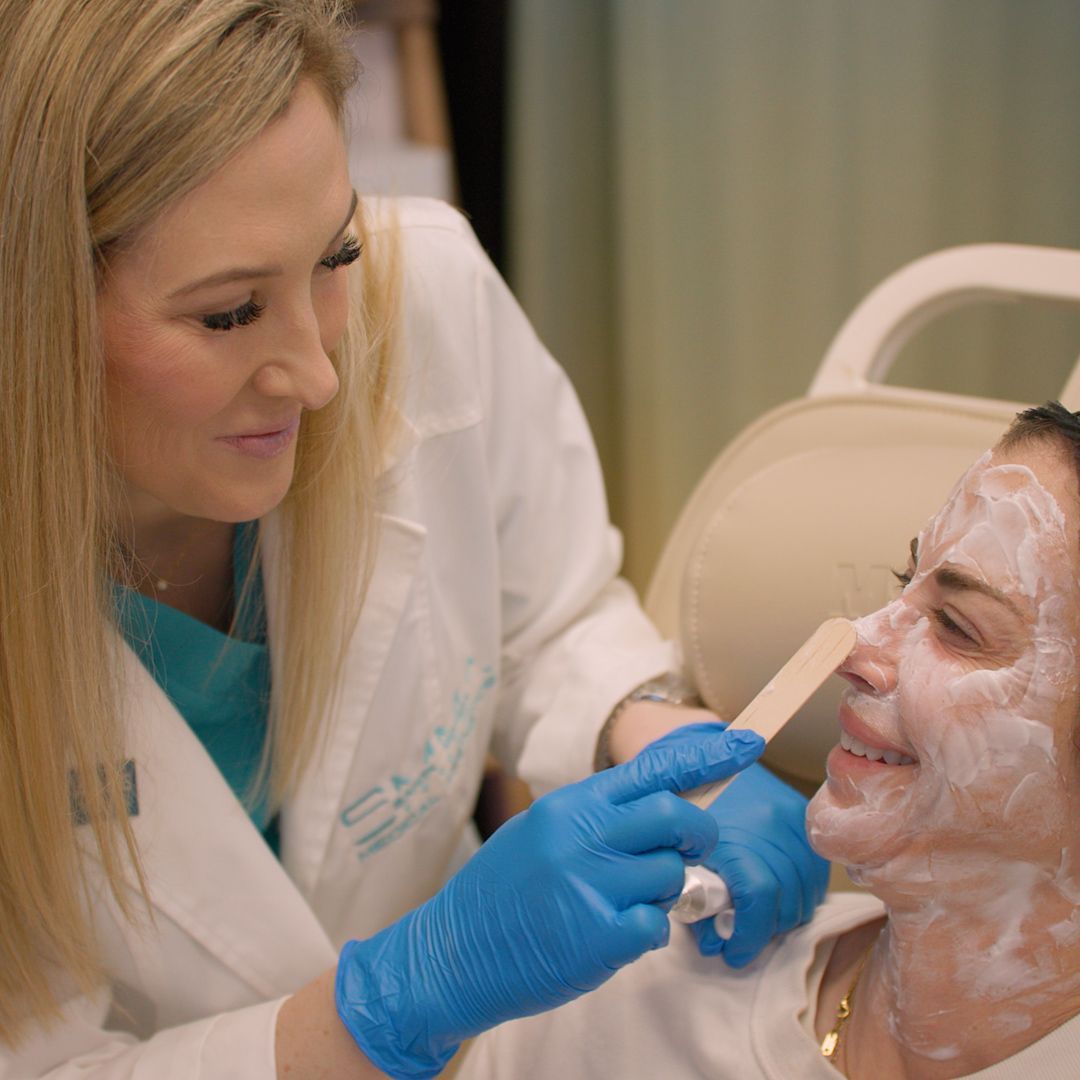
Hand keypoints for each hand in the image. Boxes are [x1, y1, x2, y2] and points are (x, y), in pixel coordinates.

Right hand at [335, 726, 763, 1077]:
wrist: (452, 952)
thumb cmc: (502, 892)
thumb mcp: (541, 833)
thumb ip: (598, 819)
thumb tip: (663, 810)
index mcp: (570, 806)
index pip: (651, 770)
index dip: (706, 755)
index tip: (747, 744)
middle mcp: (581, 836)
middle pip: (674, 816)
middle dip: (697, 833)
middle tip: (691, 848)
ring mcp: (589, 885)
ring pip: (672, 873)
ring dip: (666, 890)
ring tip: (628, 900)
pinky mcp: (596, 935)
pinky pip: (656, 925)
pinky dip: (645, 930)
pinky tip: (612, 934)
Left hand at [641, 722, 829, 967]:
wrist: (693, 746)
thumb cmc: (672, 801)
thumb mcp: (670, 846)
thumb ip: (689, 892)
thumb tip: (708, 937)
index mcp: (732, 831)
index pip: (758, 896)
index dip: (746, 934)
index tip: (730, 953)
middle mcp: (769, 823)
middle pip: (786, 901)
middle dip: (762, 932)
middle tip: (736, 942)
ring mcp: (789, 816)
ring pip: (805, 891)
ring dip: (782, 917)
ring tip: (753, 923)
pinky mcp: (799, 813)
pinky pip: (815, 871)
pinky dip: (799, 894)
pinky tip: (775, 900)